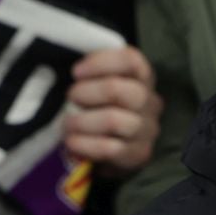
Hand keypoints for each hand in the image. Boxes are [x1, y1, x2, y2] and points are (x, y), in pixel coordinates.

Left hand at [64, 46, 163, 174]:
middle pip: (119, 90)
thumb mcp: (101, 84)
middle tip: (70, 98)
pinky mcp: (138, 154)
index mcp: (143, 77)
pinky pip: (108, 147)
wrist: (113, 149)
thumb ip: (91, 74)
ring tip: (67, 123)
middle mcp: (150, 102)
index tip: (76, 72)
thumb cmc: (102, 107)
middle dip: (86, 93)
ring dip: (82, 121)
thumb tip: (66, 72)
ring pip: (113, 120)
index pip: (131, 60)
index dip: (100, 63)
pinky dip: (84, 143)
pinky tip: (71, 141)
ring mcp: (146, 129)